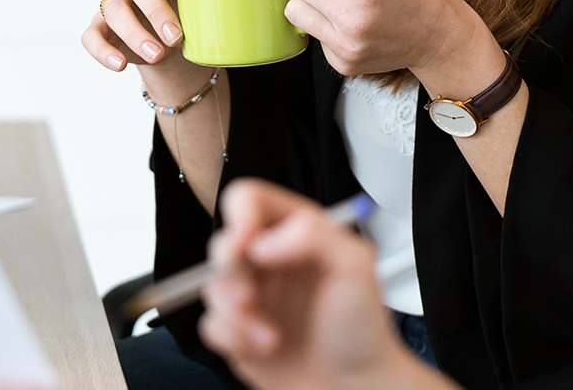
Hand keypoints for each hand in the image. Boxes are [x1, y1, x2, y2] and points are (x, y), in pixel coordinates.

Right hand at [81, 0, 209, 92]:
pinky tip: (120, 65)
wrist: (178, 48)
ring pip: (115, 8)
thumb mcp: (213, 3)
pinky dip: (103, 51)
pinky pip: (91, 35)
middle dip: (155, 8)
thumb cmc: (196, 16)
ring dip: (135, 33)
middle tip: (176, 36)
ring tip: (158, 55)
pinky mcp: (101, 26)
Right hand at [200, 180, 445, 389]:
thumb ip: (313, 235)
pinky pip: (211, 325)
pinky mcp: (237, 330)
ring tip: (272, 337)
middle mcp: (268, 259)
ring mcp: (252, 294)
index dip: (240, 215)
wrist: (353, 385)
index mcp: (295, 232)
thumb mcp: (355, 266)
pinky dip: (233, 339)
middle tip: (249, 298)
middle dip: (229, 272)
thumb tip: (262, 243)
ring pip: (211, 286)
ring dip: (236, 315)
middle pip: (222, 242)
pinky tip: (267, 349)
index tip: (246, 244)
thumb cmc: (362, 326)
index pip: (251, 200)